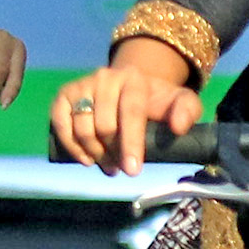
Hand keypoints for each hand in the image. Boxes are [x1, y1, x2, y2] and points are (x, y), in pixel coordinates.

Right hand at [51, 36, 202, 176]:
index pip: (130, 112)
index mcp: (134, 79)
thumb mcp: (179, 102)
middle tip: (122, 169)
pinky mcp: (64, 95)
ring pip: (83, 128)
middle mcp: (105, 77)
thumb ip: (188, 111)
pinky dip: (71, 146)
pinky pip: (61, 124)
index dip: (131, 143)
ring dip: (95, 154)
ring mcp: (82, 85)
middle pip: (104, 125)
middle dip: (114, 153)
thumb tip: (178, 127)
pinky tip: (86, 160)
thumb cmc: (155, 101)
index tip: (132, 170)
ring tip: (109, 166)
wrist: (129, 86)